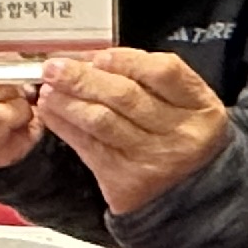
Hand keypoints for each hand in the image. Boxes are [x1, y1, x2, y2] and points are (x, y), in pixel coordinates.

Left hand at [32, 49, 230, 216]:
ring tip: (48, 88)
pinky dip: (65, 126)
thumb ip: (149, 76)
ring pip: (101, 122)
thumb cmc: (181, 132)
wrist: (194, 191)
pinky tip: (51, 111)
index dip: (127, 60)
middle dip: (83, 79)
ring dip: (68, 102)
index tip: (99, 56)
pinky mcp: (125, 181)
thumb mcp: (186, 101)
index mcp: (199, 106)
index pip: (164, 73)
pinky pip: (88, 146)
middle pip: (125, 97)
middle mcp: (178, 134)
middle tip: (53, 67)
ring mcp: (151, 159)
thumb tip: (93, 60)